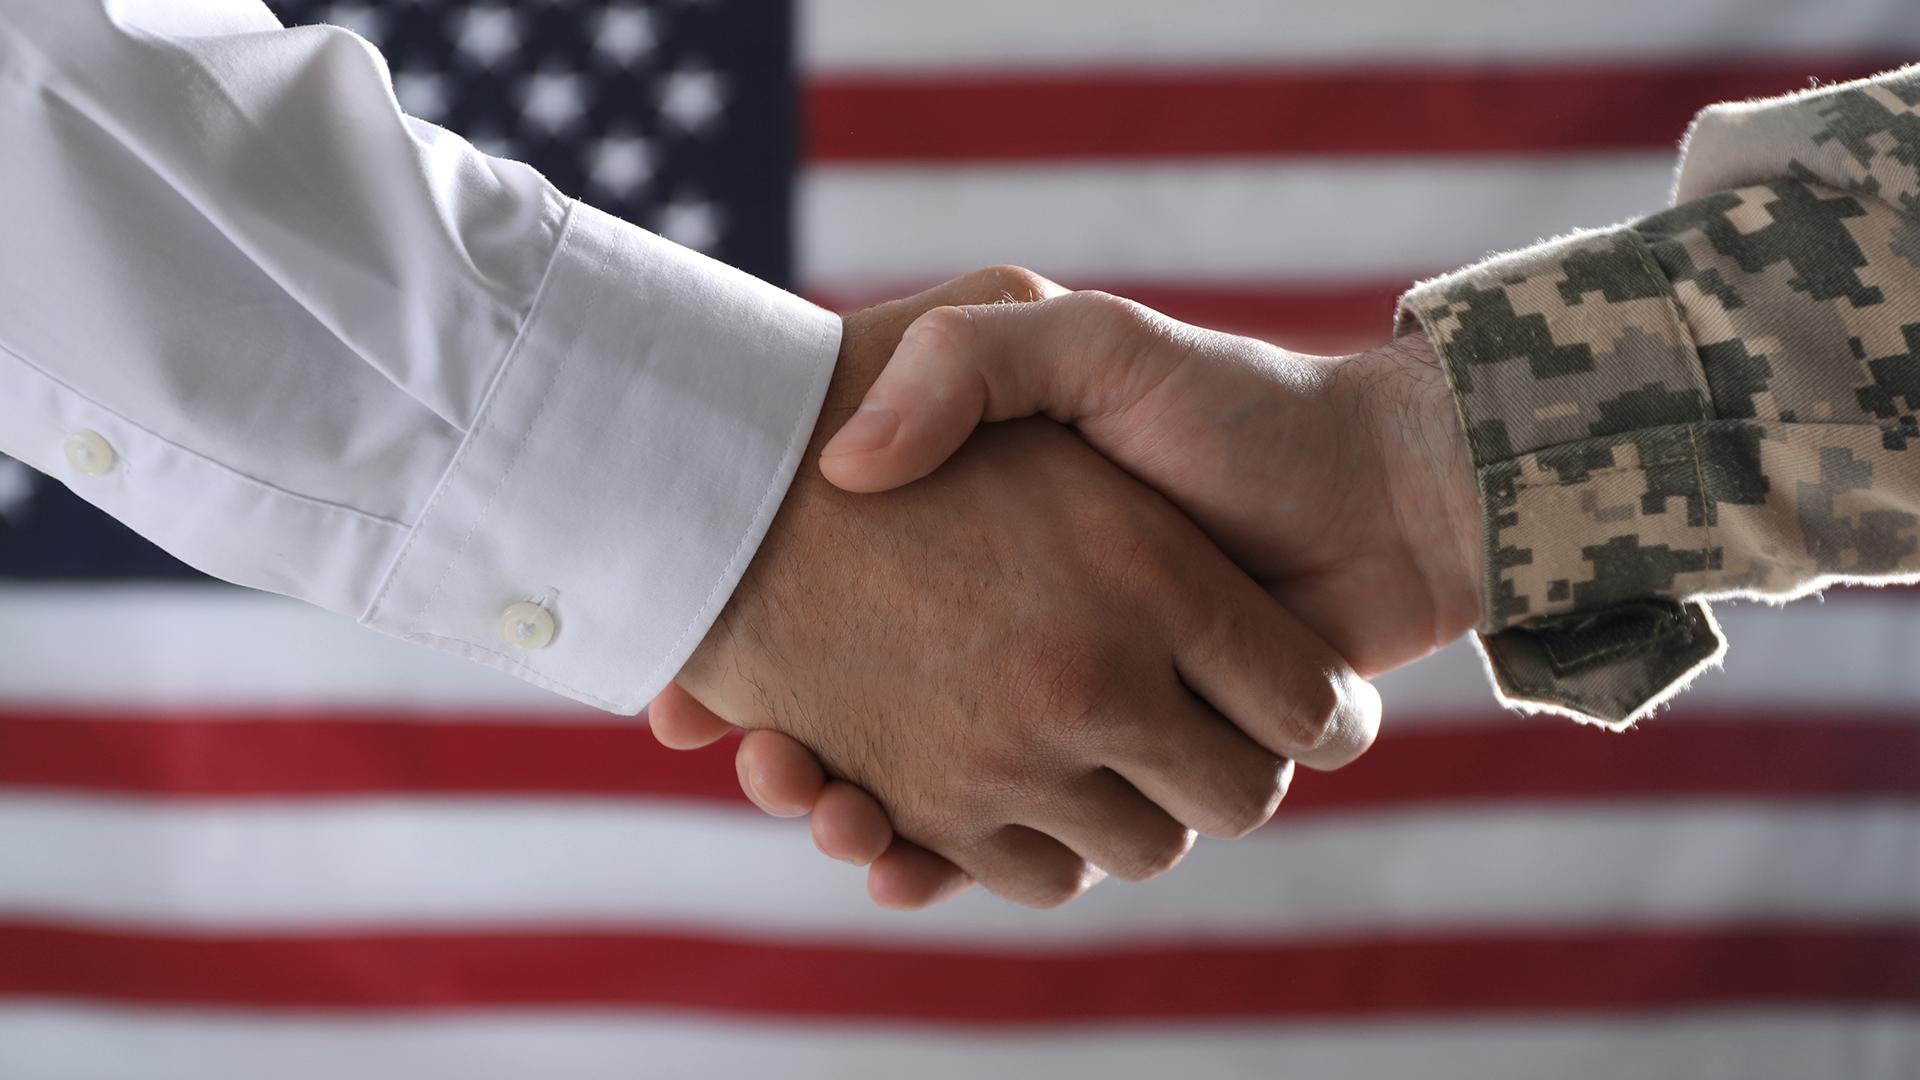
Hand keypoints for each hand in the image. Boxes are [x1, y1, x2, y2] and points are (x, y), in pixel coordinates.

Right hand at [649, 268, 1379, 908]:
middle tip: (758, 756)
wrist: (1374, 491)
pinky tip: (888, 854)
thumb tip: (845, 465)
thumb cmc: (1227, 406)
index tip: (702, 700)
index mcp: (995, 566)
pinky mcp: (1127, 781)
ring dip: (864, 818)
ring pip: (929, 804)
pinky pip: (1019, 853)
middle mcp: (1016, 653)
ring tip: (818, 795)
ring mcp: (1069, 725)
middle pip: (862, 736)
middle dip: (802, 765)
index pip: (832, 632)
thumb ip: (969, 361)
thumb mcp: (1080, 341)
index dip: (755, 673)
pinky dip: (948, 867)